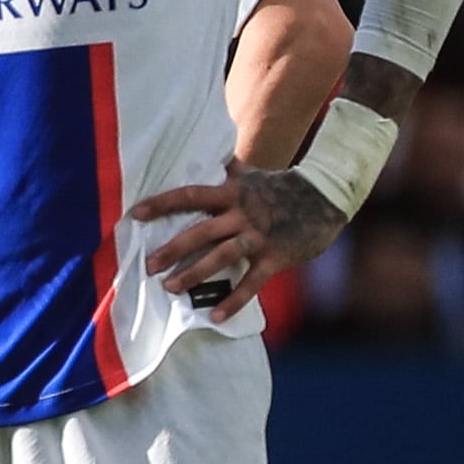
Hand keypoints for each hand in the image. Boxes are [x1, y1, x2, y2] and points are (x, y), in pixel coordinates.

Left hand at [132, 166, 346, 311]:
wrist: (327, 196)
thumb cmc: (282, 187)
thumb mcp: (251, 174)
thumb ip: (226, 168)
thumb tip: (205, 147)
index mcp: (232, 193)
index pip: (190, 195)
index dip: (162, 203)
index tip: (136, 214)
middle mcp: (242, 214)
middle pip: (200, 231)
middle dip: (172, 249)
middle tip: (148, 264)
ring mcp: (259, 237)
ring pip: (221, 257)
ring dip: (194, 274)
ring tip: (171, 288)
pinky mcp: (275, 257)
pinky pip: (251, 283)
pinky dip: (233, 300)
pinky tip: (214, 315)